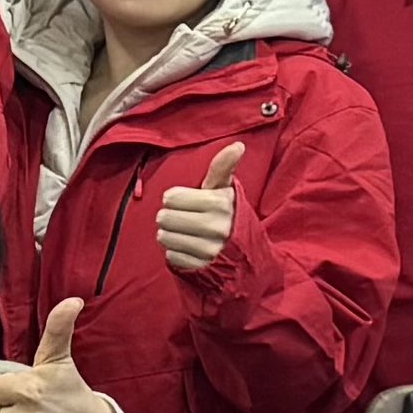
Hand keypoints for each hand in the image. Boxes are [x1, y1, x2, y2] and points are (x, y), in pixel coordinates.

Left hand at [157, 141, 242, 276]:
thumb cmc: (229, 215)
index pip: (171, 198)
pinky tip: (188, 249)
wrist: (247, 253)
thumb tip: (238, 144)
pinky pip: (171, 257)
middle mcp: (216, 227)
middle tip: (183, 219)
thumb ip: (223, 167)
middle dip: (170, 217)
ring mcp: (210, 250)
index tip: (186, 202)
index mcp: (219, 203)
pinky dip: (175, 253)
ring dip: (170, 235)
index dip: (174, 199)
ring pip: (165, 237)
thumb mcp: (225, 190)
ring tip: (185, 234)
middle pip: (165, 218)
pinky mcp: (203, 268)